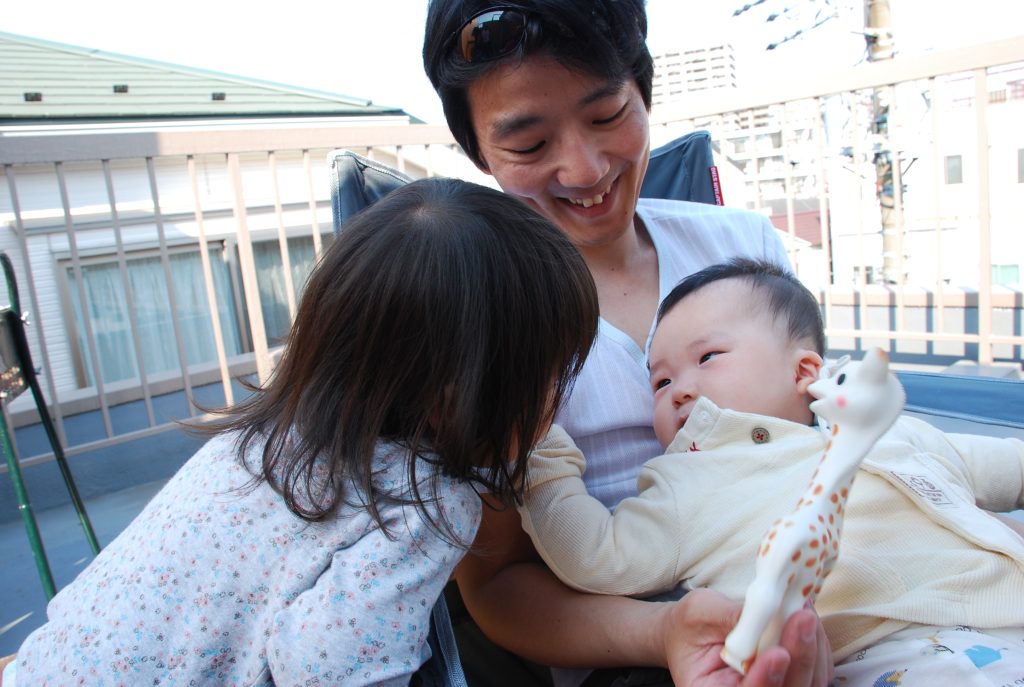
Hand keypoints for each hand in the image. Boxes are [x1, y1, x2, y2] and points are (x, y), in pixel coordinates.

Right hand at [661, 589, 832, 686]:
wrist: (696, 631)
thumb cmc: (690, 625)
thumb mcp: (699, 613)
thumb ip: (729, 617)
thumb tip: (766, 611)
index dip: (765, 679)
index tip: (778, 653)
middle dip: (800, 658)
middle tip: (803, 618)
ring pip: (808, 684)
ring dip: (812, 648)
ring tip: (804, 609)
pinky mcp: (792, 680)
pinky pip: (818, 672)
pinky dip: (818, 645)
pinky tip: (807, 617)